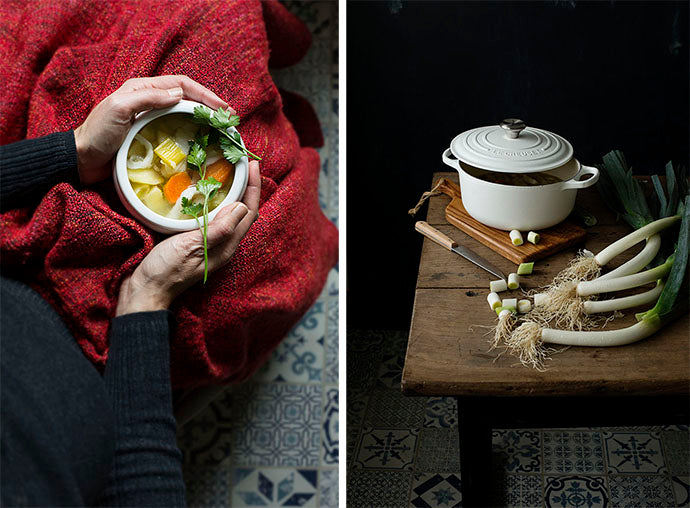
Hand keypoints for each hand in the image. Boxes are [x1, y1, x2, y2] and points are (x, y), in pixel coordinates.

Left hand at [74, 75, 230, 184]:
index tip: (223, 108)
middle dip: (210, 105)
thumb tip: (179, 94)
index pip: (182, 85)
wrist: (82, 159)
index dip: (205, 94)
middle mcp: (149, 100)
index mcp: (142, 88)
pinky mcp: (151, 135)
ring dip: (205, 118)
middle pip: (187, 97)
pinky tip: (204, 140)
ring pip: (185, 112)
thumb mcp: (119, 109)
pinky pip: (178, 129)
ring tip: (221, 128)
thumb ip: (147, 97)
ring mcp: (151, 118)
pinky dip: (194, 132)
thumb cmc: (98, 133)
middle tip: (229, 118)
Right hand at [115, 160, 260, 315]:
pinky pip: (214, 218)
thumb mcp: (192, 246)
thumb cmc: (167, 270)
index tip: (253, 164)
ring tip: (230, 172)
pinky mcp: (198, 242)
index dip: (253, 187)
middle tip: (244, 163)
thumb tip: (241, 206)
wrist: (145, 290)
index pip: (249, 212)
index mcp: (227, 245)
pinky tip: (207, 192)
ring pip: (230, 214)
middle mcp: (224, 244)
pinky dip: (216, 201)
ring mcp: (211, 244)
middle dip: (247, 187)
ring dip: (234, 192)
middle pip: (243, 211)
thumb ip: (218, 229)